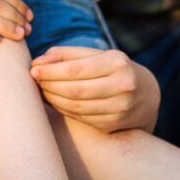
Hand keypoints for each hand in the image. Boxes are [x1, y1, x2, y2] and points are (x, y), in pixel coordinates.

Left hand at [30, 45, 158, 131]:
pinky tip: (54, 101)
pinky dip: (63, 109)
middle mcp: (123, 86)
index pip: (75, 70)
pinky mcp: (113, 125)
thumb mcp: (95, 55)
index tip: (33, 70)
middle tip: (35, 80)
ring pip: (75, 107)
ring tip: (42, 90)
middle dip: (49, 85)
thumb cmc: (113, 69)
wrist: (145, 95)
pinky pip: (80, 118)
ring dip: (52, 99)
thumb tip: (37, 62)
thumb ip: (65, 55)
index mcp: (117, 63)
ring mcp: (120, 109)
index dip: (50, 71)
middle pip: (74, 90)